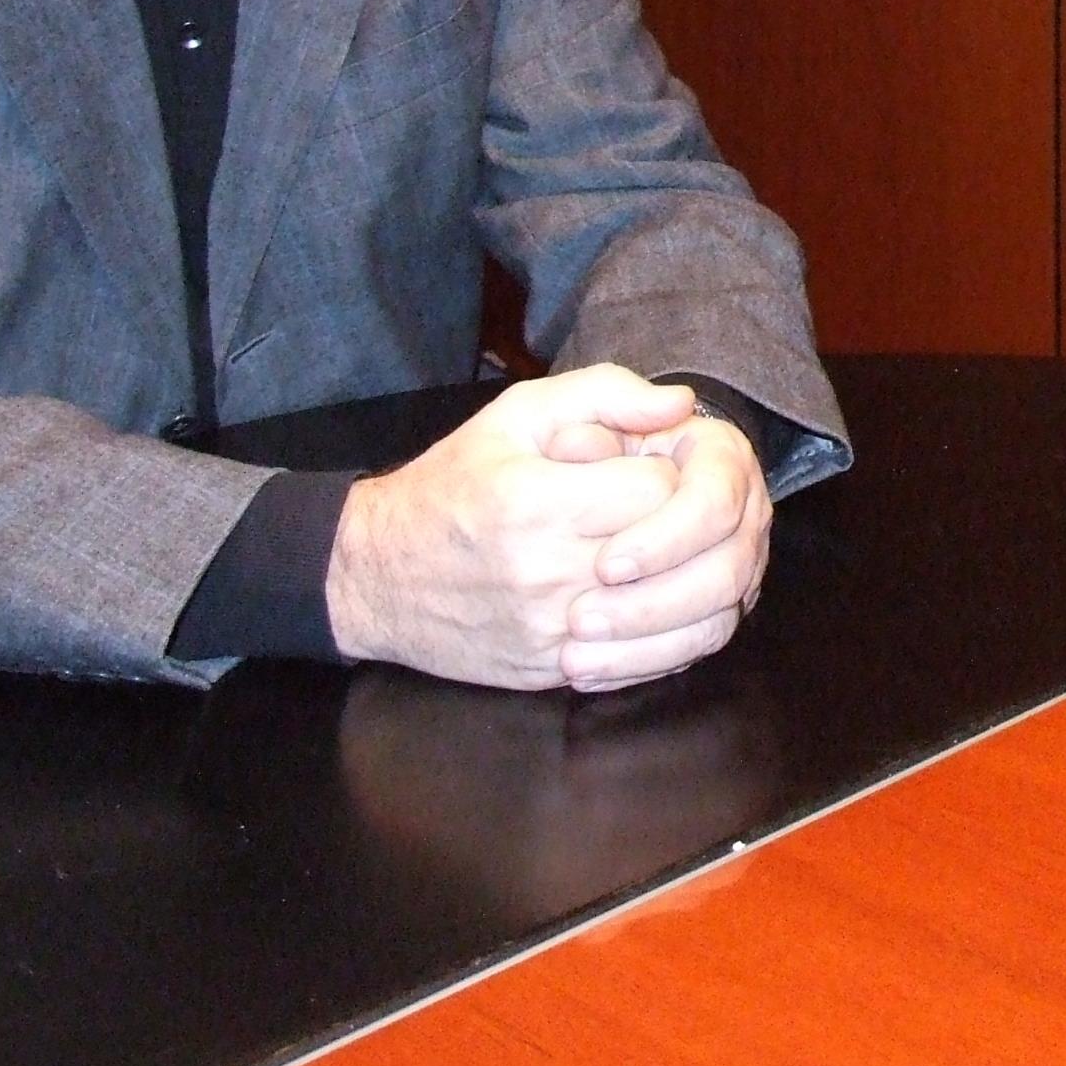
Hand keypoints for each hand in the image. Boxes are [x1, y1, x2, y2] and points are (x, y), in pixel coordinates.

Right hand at [326, 365, 760, 692]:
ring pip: (672, 616)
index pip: (660, 490)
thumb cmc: (451, 485)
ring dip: (689, 584)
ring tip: (671, 557)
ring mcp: (551, 631)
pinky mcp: (552, 672)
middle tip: (666, 511)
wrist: (376, 577)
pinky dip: (668, 635)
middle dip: (684, 526)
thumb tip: (678, 404)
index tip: (650, 469)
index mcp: (537, 501)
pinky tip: (659, 604)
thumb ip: (603, 393)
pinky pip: (644, 662)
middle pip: (673, 552)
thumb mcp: (515, 415)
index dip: (669, 473)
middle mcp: (545, 572)